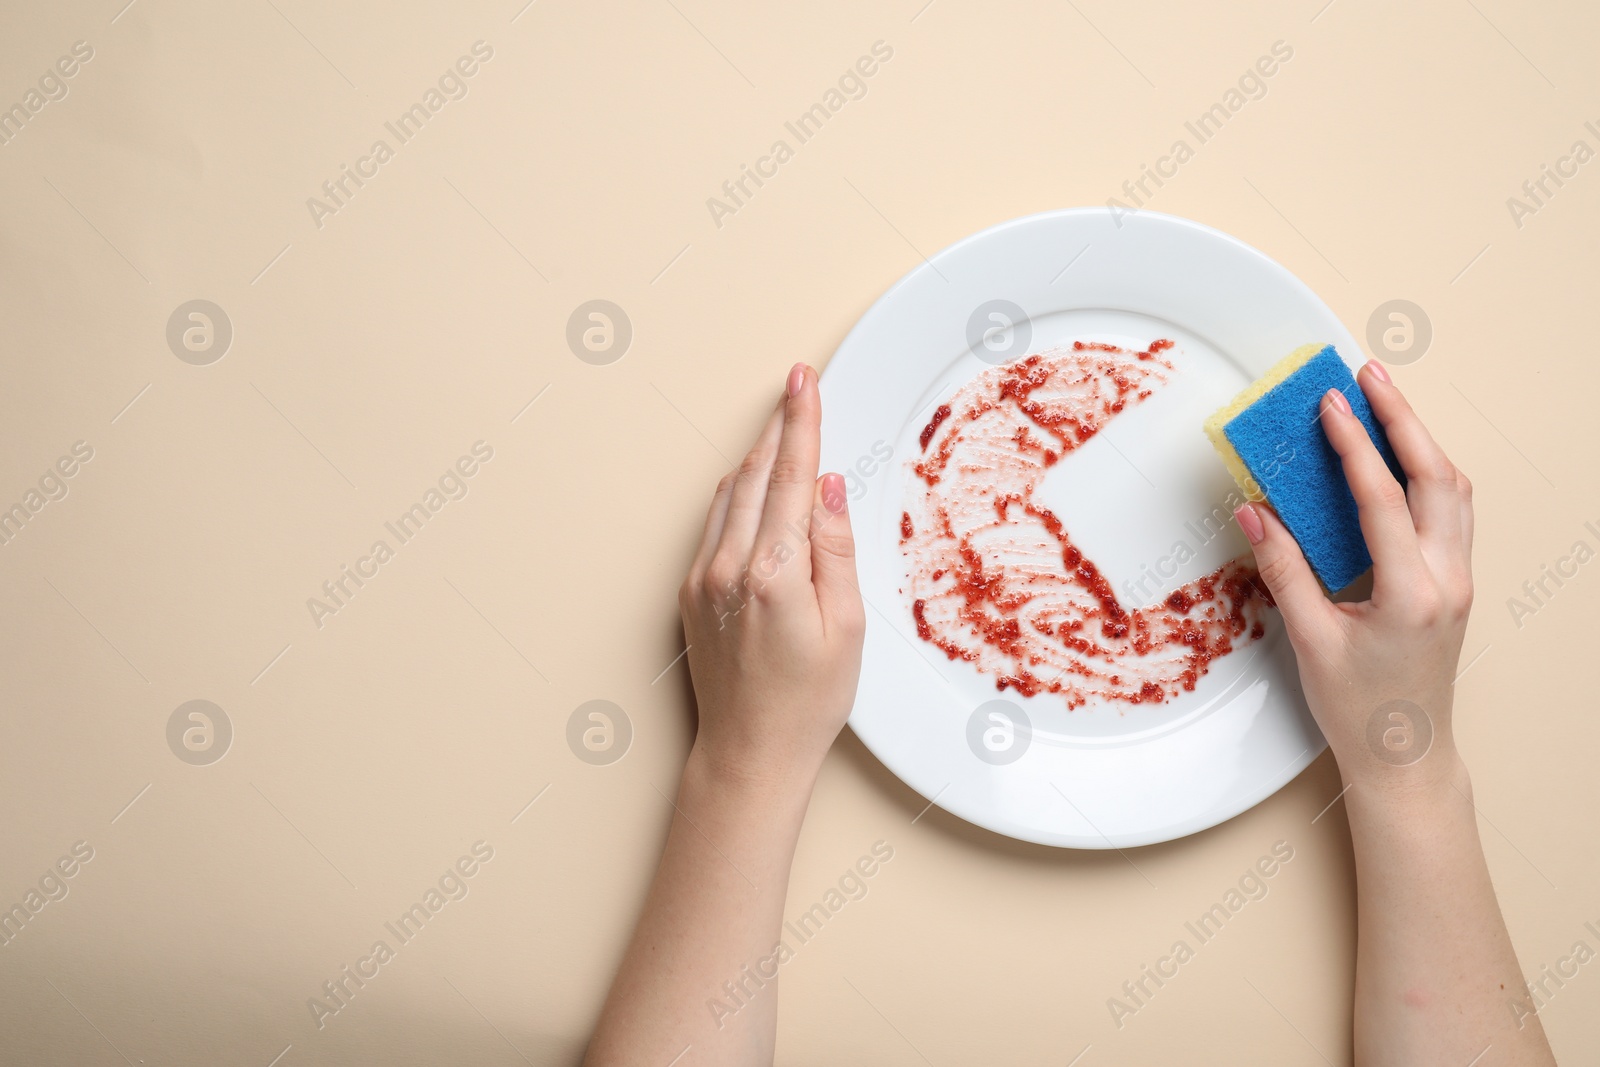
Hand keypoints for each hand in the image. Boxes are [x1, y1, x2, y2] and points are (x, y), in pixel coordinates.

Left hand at [677, 362, 864, 792]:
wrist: (750, 752)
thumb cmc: (807, 701)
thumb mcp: (845, 625)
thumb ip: (834, 547)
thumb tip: (826, 485)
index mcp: (772, 573)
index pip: (790, 476)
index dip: (801, 422)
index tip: (804, 382)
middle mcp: (727, 568)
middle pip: (755, 475)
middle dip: (779, 427)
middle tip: (796, 387)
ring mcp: (702, 578)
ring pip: (730, 494)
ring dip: (757, 458)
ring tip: (783, 429)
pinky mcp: (689, 592)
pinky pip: (714, 524)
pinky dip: (738, 494)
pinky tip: (756, 487)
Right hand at [1235, 360, 1473, 790]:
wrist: (1406, 756)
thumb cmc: (1361, 711)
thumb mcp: (1310, 640)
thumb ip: (1283, 570)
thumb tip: (1255, 512)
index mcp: (1412, 593)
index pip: (1382, 498)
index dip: (1353, 445)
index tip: (1330, 404)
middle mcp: (1448, 579)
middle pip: (1436, 476)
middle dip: (1401, 419)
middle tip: (1367, 375)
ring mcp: (1459, 580)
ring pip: (1453, 489)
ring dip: (1419, 440)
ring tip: (1384, 402)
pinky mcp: (1454, 583)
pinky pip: (1451, 512)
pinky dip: (1426, 473)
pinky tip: (1401, 457)